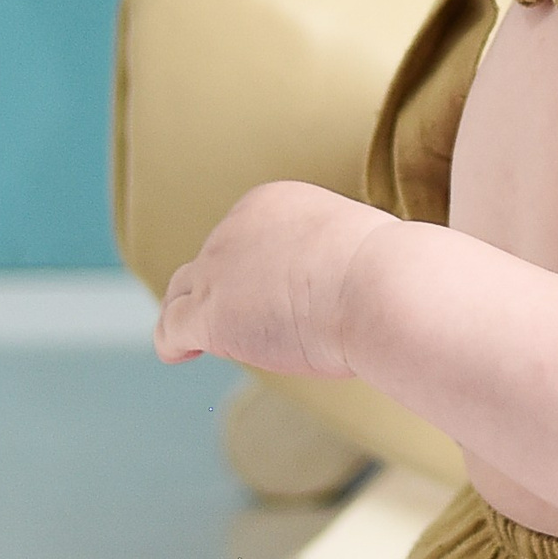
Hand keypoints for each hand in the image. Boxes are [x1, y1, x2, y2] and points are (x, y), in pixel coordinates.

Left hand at [153, 182, 389, 379]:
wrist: (381, 285)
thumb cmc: (387, 274)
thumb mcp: (354, 247)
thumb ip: (328, 259)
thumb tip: (331, 290)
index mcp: (271, 203)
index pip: (243, 237)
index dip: (252, 270)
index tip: (275, 295)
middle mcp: (235, 227)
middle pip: (213, 263)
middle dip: (226, 291)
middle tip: (252, 323)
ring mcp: (217, 269)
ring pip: (182, 291)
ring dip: (190, 313)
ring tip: (196, 339)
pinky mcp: (208, 313)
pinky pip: (170, 328)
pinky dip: (172, 343)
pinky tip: (181, 355)